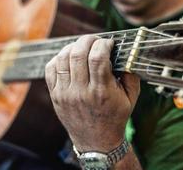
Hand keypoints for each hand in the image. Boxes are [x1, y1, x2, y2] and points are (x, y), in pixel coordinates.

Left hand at [45, 35, 139, 151]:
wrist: (96, 142)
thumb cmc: (115, 118)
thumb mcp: (130, 99)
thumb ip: (131, 75)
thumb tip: (127, 53)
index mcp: (101, 92)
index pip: (98, 57)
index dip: (103, 44)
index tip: (109, 43)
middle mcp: (80, 92)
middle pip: (78, 54)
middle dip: (87, 40)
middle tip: (95, 40)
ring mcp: (65, 93)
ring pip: (62, 58)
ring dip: (73, 47)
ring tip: (82, 47)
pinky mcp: (55, 95)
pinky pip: (50, 69)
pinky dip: (58, 58)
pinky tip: (68, 58)